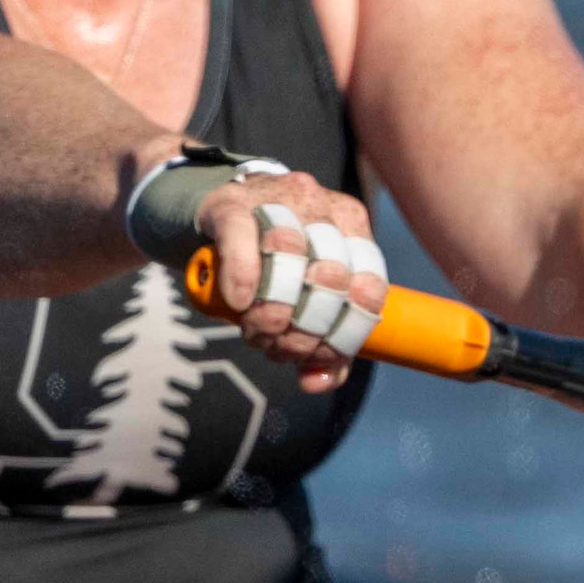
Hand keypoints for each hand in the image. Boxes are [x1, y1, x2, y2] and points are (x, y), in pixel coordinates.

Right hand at [189, 170, 390, 390]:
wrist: (214, 213)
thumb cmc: (268, 257)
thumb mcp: (303, 292)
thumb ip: (321, 338)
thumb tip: (320, 382)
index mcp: (351, 225)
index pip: (369, 286)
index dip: (344, 332)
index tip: (318, 354)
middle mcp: (322, 207)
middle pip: (330, 277)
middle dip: (305, 330)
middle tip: (282, 348)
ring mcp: (277, 199)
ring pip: (288, 256)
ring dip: (271, 312)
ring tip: (258, 333)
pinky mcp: (231, 202)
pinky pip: (241, 239)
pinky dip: (242, 277)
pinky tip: (238, 300)